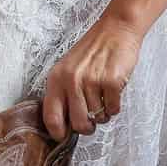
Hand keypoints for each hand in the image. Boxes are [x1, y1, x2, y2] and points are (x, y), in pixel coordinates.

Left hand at [40, 14, 142, 141]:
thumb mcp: (68, 69)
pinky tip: (113, 92)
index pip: (51, 116)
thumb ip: (63, 93)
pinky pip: (113, 110)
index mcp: (57, 79)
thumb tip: (63, 124)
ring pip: (98, 118)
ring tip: (104, 96)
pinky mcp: (112, 81)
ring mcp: (92, 81)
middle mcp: (72, 80)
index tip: (64, 136)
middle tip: (91, 118)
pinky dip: (115, 106)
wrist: (115, 30)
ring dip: (103, 113)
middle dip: (87, 126)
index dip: (58, 132)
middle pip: (78, 124)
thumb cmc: (92, 51)